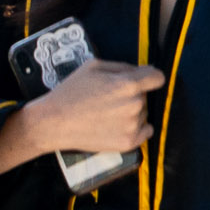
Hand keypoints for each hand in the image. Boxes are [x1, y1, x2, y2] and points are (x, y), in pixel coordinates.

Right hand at [0, 60, 163, 171]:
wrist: (52, 123)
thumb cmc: (71, 92)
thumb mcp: (95, 66)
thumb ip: (123, 67)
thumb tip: (142, 71)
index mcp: (128, 84)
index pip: (157, 77)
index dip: (149, 77)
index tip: (142, 80)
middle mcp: (134, 105)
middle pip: (146, 95)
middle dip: (134, 94)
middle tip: (110, 99)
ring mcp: (132, 126)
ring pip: (143, 112)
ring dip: (132, 112)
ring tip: (107, 114)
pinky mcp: (128, 143)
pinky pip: (146, 131)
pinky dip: (137, 128)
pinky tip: (119, 126)